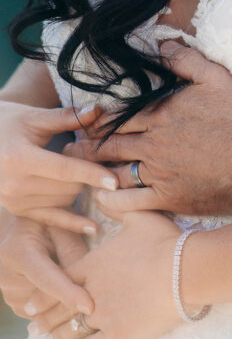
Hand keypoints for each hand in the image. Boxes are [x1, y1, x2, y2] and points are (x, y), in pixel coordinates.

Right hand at [0, 102, 117, 232]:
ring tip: (90, 175)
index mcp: (19, 158)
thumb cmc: (7, 123)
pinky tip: (91, 227)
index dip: (91, 174)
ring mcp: (14, 200)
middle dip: (89, 178)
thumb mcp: (34, 116)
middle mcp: (14, 184)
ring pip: (63, 201)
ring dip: (81, 191)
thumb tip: (98, 111)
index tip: (115, 180)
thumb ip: (67, 117)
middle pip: (67, 188)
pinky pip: (50, 218)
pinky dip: (71, 222)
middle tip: (104, 163)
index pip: (64, 170)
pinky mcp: (17, 209)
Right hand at [0, 211, 91, 319]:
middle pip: (49, 297)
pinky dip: (57, 304)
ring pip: (47, 308)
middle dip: (74, 295)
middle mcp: (7, 277)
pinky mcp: (15, 304)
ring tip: (74, 276)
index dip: (69, 293)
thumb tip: (93, 270)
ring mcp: (9, 293)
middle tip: (97, 290)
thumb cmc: (42, 221)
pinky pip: (43, 312)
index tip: (90, 307)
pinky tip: (65, 286)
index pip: (47, 278)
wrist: (15, 230)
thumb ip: (72, 246)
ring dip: (65, 300)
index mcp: (18, 253)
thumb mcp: (57, 223)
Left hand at [32, 210, 180, 338]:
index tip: (33, 301)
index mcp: (94, 265)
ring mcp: (103, 314)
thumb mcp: (140, 216)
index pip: (60, 281)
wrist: (183, 270)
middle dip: (45, 317)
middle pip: (59, 307)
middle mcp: (92, 291)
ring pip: (71, 330)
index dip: (45, 292)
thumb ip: (118, 207)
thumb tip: (103, 192)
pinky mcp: (118, 334)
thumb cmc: (163, 241)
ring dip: (59, 335)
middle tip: (35, 324)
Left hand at [68, 42, 231, 216]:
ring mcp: (159, 172)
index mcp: (162, 114)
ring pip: (115, 172)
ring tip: (78, 170)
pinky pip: (130, 201)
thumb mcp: (216, 78)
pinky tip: (103, 197)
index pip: (119, 117)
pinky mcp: (168, 197)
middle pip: (110, 144)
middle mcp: (154, 143)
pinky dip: (112, 199)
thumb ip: (185, 60)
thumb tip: (162, 44)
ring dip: (93, 170)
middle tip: (70, 146)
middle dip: (86, 144)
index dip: (97, 120)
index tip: (82, 120)